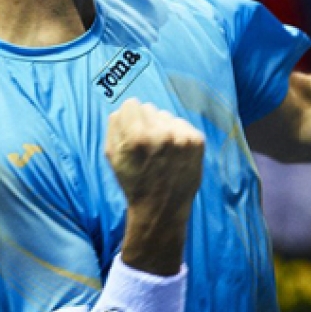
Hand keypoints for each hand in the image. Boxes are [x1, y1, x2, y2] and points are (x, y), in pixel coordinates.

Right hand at [105, 99, 204, 225]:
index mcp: (137, 136)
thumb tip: (123, 109)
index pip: (131, 104)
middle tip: (147, 146)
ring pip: (166, 116)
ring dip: (162, 128)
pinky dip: (177, 135)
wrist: (162, 207)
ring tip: (161, 151)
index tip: (131, 131)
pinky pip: (182, 124)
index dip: (129, 118)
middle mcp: (162, 133)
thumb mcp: (112, 156)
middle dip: (145, 123)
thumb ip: (114, 127)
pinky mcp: (197, 141)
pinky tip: (174, 153)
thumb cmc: (134, 182)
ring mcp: (183, 137)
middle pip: (149, 108)